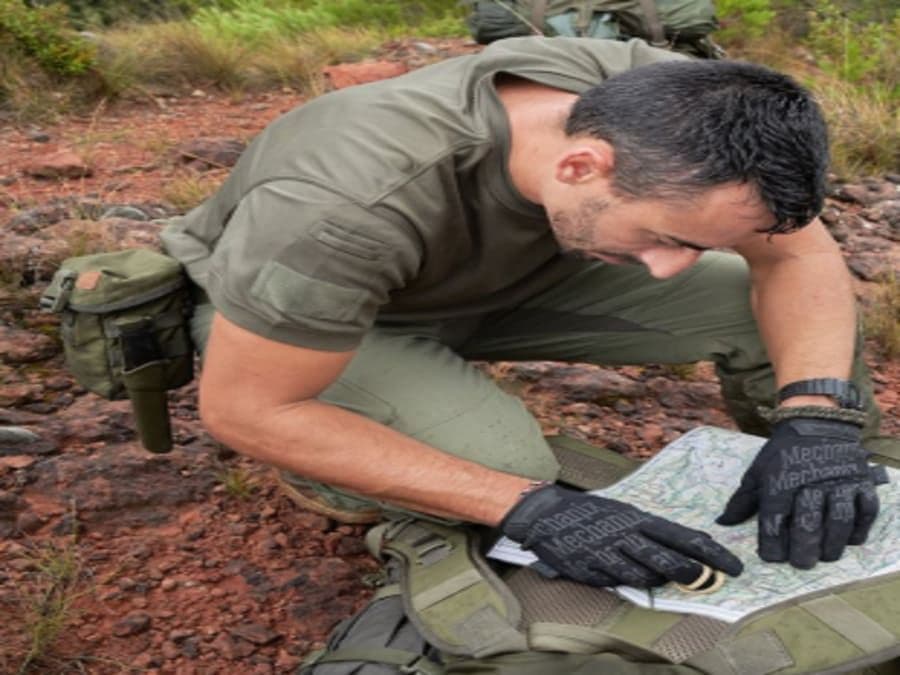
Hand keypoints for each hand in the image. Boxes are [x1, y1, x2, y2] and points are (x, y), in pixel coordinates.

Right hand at [501, 484, 742, 588]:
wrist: (546, 513)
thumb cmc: (593, 514)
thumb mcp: (625, 513)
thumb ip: (651, 533)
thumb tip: (687, 552)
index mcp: (638, 517)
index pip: (683, 536)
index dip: (712, 553)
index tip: (735, 566)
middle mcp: (625, 534)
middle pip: (668, 559)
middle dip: (693, 574)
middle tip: (709, 582)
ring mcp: (606, 552)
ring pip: (644, 576)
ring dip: (658, 580)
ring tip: (660, 577)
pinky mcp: (588, 568)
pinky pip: (616, 582)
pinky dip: (624, 582)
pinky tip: (623, 575)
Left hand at [716, 417, 882, 567]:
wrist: (817, 422)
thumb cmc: (783, 452)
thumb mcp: (759, 471)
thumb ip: (743, 500)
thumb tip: (722, 523)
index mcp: (780, 481)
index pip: (774, 519)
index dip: (772, 544)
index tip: (771, 558)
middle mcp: (810, 482)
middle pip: (807, 522)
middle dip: (803, 549)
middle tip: (801, 564)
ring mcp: (839, 482)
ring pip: (838, 519)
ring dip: (833, 543)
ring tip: (826, 556)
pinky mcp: (862, 481)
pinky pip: (866, 509)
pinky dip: (859, 528)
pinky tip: (850, 539)